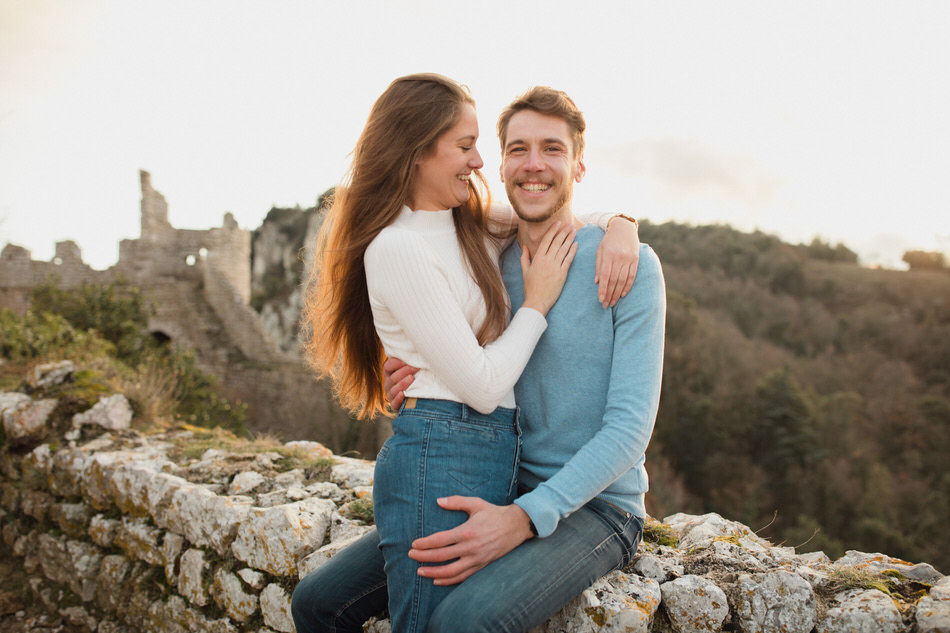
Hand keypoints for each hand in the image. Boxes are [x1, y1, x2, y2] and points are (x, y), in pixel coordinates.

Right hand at [383, 357, 417, 408]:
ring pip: (394, 389)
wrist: (416, 398)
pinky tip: (403, 394)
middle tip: (415, 368)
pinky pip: (394, 403)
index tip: (407, 360)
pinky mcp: (395, 405)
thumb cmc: (415, 379)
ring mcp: (391, 395)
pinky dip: (398, 398)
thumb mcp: (410, 369)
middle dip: (404, 371)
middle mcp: (388, 384)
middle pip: (393, 377)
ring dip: (402, 383)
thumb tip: (416, 351)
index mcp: (390, 373)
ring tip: (412, 378)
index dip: (396, 363)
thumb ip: (409, 362)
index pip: (388, 366)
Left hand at [408, 496, 533, 585]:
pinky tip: (437, 580)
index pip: (440, 541)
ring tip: (419, 571)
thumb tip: (438, 501)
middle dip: (423, 557)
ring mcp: (476, 559)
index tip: (413, 545)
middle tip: (411, 555)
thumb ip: (456, 502)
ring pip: (450, 571)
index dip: (424, 544)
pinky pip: (462, 577)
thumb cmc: (494, 513)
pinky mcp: (481, 566)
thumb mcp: (476, 503)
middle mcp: (471, 547)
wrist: (516, 526)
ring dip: (433, 573)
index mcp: (467, 531)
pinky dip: (448, 581)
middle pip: (441, 557)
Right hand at [521, 222, 576, 315]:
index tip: (558, 223)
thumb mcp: (525, 271)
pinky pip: (568, 260)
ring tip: (574, 231)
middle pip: (557, 242)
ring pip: (564, 249)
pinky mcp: (562, 274)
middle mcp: (547, 261)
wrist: (537, 301)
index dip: (553, 230)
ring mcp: (555, 267)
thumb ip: (525, 257)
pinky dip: (572, 251)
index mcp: (537, 259)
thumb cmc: (530, 287)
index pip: (546, 240)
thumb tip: (525, 247)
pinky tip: (576, 244)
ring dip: (569, 239)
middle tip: (570, 224)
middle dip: (564, 232)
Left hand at [595, 216, 639, 306]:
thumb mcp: (600, 251)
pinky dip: (628, 286)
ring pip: (623, 280)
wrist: (624, 228)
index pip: (605, 275)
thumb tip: (597, 283)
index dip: (603, 289)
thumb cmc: (608, 241)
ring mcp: (629, 259)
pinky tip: (623, 294)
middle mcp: (619, 257)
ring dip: (618, 293)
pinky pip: (632, 276)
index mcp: (608, 255)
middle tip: (605, 305)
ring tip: (612, 302)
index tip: (600, 299)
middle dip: (609, 294)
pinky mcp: (636, 259)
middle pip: (614, 280)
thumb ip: (598, 266)